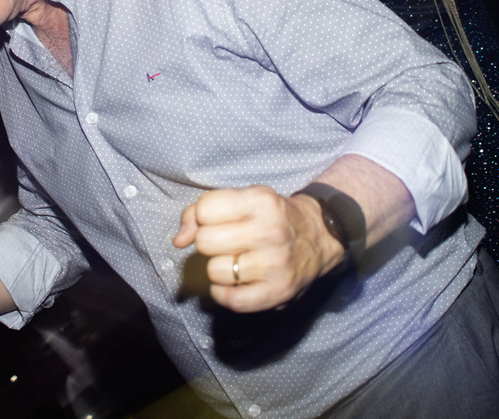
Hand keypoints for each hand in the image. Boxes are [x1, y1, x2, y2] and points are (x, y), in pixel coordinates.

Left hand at [173, 185, 343, 312]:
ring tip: (235, 261)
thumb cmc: (272, 216)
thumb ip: (202, 210)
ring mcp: (276, 265)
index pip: (205, 209)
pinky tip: (233, 282)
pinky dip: (223, 293)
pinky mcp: (278, 293)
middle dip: (208, 242)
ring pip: (214, 271)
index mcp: (261, 201)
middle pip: (205, 242)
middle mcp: (270, 232)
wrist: (319, 237)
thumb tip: (179, 240)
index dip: (203, 216)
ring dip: (218, 268)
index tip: (216, 220)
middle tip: (226, 242)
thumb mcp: (243, 199)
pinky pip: (230, 299)